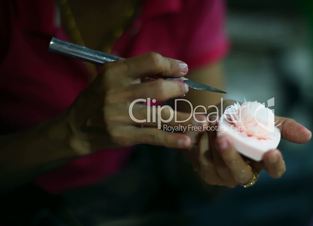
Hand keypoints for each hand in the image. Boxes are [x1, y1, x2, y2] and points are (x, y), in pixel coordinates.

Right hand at [65, 52, 199, 154]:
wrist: (76, 128)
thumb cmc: (98, 99)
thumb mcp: (110, 79)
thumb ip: (136, 74)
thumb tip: (171, 73)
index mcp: (114, 73)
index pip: (149, 61)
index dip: (170, 65)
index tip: (183, 69)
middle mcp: (116, 93)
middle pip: (158, 89)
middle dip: (178, 88)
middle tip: (186, 90)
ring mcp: (119, 117)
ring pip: (161, 116)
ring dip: (186, 118)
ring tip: (203, 120)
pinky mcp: (123, 136)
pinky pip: (153, 136)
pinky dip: (172, 139)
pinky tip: (187, 141)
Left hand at [190, 100, 311, 186]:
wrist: (211, 115)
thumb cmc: (239, 118)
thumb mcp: (261, 117)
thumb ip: (282, 125)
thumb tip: (308, 136)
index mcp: (263, 160)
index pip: (275, 170)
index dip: (274, 164)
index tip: (272, 152)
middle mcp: (245, 172)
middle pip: (240, 173)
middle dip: (230, 156)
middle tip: (223, 136)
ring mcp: (225, 176)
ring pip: (217, 166)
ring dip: (211, 142)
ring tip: (210, 121)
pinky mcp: (207, 173)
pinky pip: (202, 162)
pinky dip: (200, 143)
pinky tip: (201, 128)